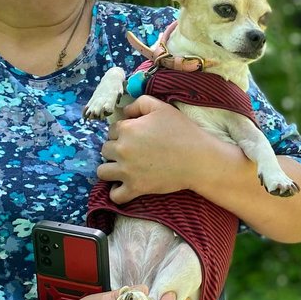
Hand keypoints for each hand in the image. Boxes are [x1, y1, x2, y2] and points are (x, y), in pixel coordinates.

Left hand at [97, 96, 215, 202]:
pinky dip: (117, 192)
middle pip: (105, 149)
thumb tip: (125, 111)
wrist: (198, 159)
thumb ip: (139, 103)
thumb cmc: (182, 131)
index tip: (136, 136)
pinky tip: (125, 186)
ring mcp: (127, 171)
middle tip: (133, 151)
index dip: (123, 131)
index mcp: (127, 129)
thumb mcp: (161, 107)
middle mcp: (122, 150)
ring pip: (102, 171)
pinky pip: (115, 195)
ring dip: (111, 169)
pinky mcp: (135, 188)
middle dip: (116, 149)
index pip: (112, 130)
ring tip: (123, 168)